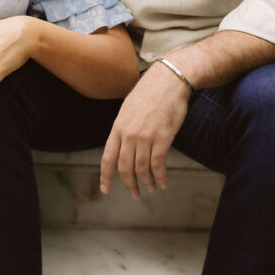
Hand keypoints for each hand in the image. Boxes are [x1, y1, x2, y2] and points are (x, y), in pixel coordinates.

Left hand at [99, 61, 189, 198]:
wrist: (168, 80)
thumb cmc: (149, 92)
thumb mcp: (128, 109)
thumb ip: (124, 128)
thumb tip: (123, 144)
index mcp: (118, 127)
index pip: (107, 157)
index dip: (105, 176)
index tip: (105, 189)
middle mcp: (128, 134)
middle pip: (124, 167)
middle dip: (129, 184)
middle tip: (135, 194)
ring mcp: (145, 137)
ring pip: (142, 169)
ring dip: (147, 182)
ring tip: (151, 188)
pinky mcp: (162, 138)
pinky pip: (158, 165)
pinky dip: (161, 177)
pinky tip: (164, 182)